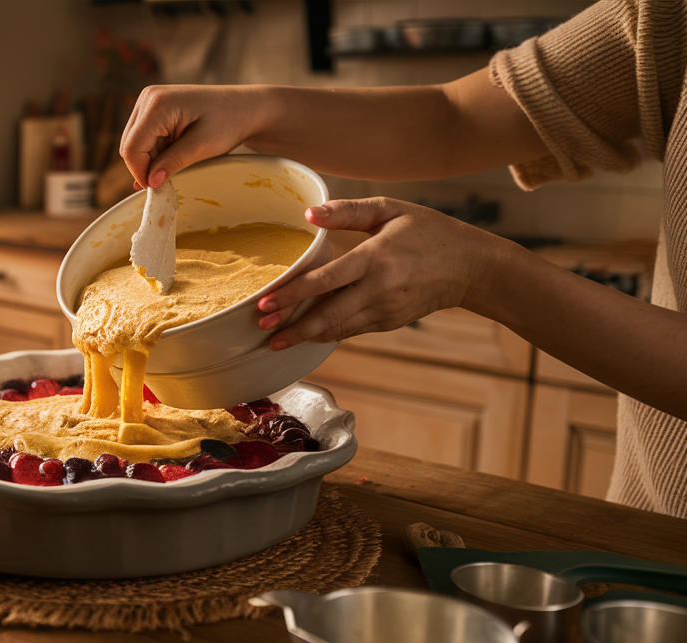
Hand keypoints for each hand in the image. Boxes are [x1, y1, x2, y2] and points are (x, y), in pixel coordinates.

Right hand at [120, 85, 264, 188]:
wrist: (244, 107)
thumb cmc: (229, 122)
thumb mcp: (202, 146)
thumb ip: (173, 163)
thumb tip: (150, 183)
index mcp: (157, 103)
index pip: (132, 148)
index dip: (141, 172)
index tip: (158, 188)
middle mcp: (147, 97)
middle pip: (129, 145)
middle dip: (146, 166)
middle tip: (171, 176)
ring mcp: (149, 101)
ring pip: (134, 143)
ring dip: (152, 159)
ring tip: (180, 159)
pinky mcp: (153, 108)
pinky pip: (143, 137)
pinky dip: (155, 152)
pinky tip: (173, 155)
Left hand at [257, 198, 508, 349]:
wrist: (472, 267)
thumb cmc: (429, 231)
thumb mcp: (391, 210)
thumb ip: (348, 211)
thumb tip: (309, 214)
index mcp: (377, 258)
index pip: (326, 280)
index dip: (293, 294)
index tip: (265, 303)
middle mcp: (380, 289)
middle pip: (327, 315)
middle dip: (292, 327)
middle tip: (262, 331)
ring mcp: (386, 310)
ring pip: (338, 329)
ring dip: (305, 337)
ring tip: (275, 341)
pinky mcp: (389, 322)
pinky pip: (351, 331)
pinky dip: (327, 335)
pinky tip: (305, 335)